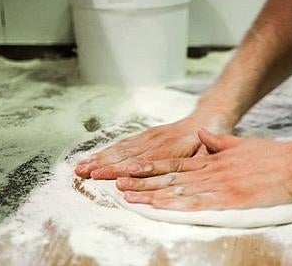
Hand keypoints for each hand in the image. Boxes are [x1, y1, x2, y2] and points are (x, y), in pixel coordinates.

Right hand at [74, 115, 227, 179]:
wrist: (209, 117)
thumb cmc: (210, 139)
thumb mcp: (210, 152)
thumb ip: (198, 161)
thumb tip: (191, 171)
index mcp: (171, 149)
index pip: (141, 162)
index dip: (122, 169)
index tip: (104, 175)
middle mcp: (156, 142)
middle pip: (125, 155)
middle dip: (102, 164)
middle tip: (82, 173)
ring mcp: (150, 137)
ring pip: (121, 149)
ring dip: (100, 157)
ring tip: (81, 167)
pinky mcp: (147, 135)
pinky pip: (125, 143)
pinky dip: (108, 150)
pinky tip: (95, 157)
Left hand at [115, 130, 291, 210]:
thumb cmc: (270, 156)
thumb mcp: (241, 144)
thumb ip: (218, 142)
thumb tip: (201, 134)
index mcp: (212, 159)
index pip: (175, 164)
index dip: (151, 168)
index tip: (132, 171)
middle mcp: (210, 172)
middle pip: (170, 178)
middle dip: (143, 182)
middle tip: (119, 185)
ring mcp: (218, 186)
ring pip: (178, 191)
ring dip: (152, 195)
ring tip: (131, 197)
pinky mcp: (229, 200)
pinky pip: (198, 205)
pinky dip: (176, 207)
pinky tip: (160, 209)